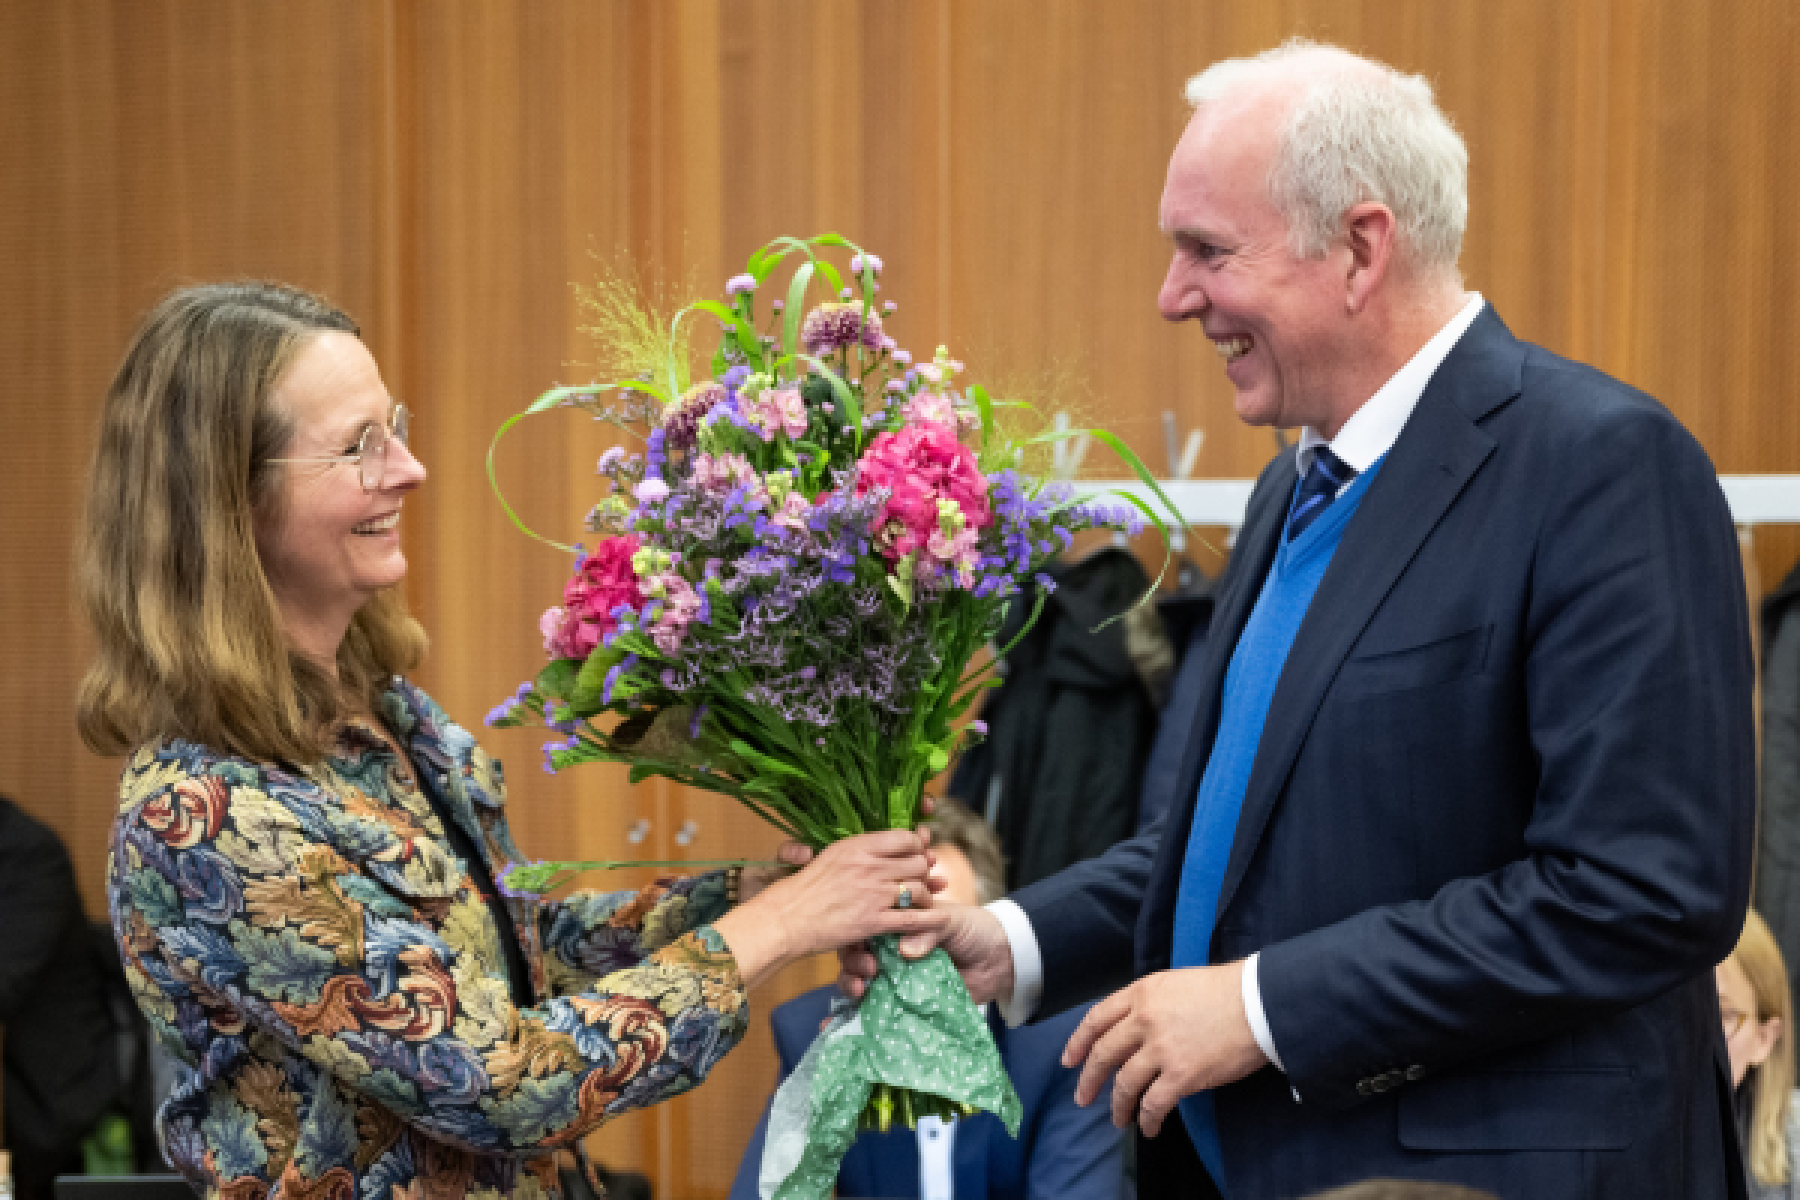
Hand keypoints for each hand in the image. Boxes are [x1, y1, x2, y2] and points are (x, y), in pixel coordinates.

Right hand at [715, 830, 941, 988]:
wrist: (785, 919)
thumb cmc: (802, 889)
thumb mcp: (829, 857)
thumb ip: (858, 851)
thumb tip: (881, 850)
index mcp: (856, 846)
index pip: (904, 838)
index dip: (917, 846)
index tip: (916, 854)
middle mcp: (868, 866)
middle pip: (917, 862)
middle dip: (924, 871)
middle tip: (921, 879)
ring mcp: (873, 894)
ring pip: (919, 889)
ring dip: (926, 896)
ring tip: (922, 901)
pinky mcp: (873, 921)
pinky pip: (914, 918)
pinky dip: (931, 918)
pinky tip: (940, 918)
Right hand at [837, 900, 1015, 1004]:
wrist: (998, 961)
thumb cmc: (972, 931)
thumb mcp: (950, 921)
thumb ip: (927, 931)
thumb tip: (905, 950)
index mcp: (897, 925)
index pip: (865, 928)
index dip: (857, 938)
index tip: (864, 949)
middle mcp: (890, 951)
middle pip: (856, 956)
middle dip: (852, 964)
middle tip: (866, 972)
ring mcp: (895, 978)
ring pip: (859, 982)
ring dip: (850, 985)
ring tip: (859, 991)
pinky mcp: (903, 1002)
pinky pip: (876, 1009)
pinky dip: (856, 1014)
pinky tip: (842, 1020)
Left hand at [1063, 961, 1268, 1135]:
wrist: (1257, 1003)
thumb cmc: (1224, 991)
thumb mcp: (1175, 983)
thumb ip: (1149, 1002)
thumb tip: (1135, 1025)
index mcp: (1141, 993)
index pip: (1096, 1019)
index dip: (1078, 1042)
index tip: (1070, 1060)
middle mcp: (1144, 1020)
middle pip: (1104, 1053)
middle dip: (1089, 1079)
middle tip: (1082, 1096)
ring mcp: (1161, 1048)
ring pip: (1125, 1083)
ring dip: (1118, 1105)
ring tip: (1118, 1118)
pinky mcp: (1181, 1074)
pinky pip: (1154, 1104)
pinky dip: (1148, 1119)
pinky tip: (1149, 1127)